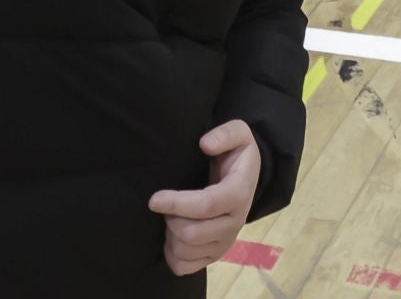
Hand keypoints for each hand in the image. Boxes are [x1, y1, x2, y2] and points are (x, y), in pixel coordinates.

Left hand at [148, 119, 261, 276]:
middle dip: (172, 219)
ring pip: (186, 251)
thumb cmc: (236, 155)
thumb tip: (205, 144)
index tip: (154, 199)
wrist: (246, 178)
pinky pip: (184, 267)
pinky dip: (172, 254)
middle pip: (192, 233)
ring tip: (171, 217)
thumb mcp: (239, 133)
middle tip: (166, 204)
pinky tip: (173, 235)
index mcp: (238, 193)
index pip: (206, 205)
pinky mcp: (214, 256)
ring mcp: (224, 243)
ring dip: (171, 235)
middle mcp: (234, 223)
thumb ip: (225, 133)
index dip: (177, 203)